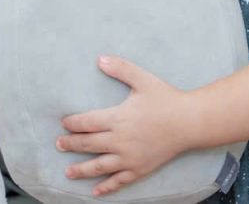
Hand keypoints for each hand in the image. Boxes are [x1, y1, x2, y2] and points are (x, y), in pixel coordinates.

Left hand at [57, 56, 193, 196]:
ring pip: (99, 166)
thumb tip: (99, 59)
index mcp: (118, 118)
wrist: (190, 122)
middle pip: (88, 145)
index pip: (87, 123)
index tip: (63, 123)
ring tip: (68, 172)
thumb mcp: (143, 79)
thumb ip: (120, 69)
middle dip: (71, 145)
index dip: (72, 124)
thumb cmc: (166, 99)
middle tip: (59, 145)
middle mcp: (120, 141)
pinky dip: (106, 188)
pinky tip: (95, 192)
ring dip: (81, 170)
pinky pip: (119, 181)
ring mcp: (129, 158)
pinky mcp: (140, 169)